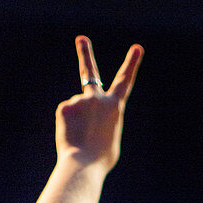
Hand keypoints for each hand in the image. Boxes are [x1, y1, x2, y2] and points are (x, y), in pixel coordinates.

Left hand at [55, 36, 143, 172]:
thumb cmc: (101, 158)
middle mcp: (97, 98)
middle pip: (89, 72)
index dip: (132, 64)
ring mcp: (80, 100)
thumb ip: (102, 121)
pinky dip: (68, 126)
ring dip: (78, 123)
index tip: (137, 48)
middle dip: (85, 53)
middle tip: (82, 39)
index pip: (124, 81)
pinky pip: (67, 115)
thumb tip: (87, 116)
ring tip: (82, 139)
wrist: (84, 163)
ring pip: (77, 109)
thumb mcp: (110, 139)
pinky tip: (72, 136)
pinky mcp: (65, 106)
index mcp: (115, 106)